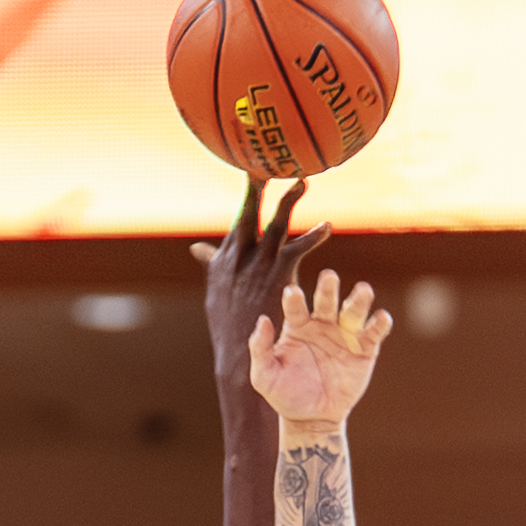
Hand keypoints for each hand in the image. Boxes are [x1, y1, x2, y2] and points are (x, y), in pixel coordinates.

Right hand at [193, 176, 329, 389]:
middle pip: (248, 215)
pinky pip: (298, 250)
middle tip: (268, 165)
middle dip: (257, 188)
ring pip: (274, 226)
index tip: (254, 172)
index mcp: (223, 263)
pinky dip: (313, 237)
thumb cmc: (229, 331)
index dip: (247, 198)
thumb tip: (198, 248)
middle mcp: (238, 260)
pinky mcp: (278, 278)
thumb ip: (213, 265)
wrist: (238, 359)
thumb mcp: (216, 294)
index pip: (237, 224)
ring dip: (289, 202)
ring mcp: (258, 268)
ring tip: (303, 182)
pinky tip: (326, 226)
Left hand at [249, 268, 391, 431]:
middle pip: (326, 300)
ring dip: (359, 299)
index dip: (294, 300)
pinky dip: (380, 323)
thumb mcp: (264, 376)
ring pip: (353, 310)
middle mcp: (322, 324)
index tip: (293, 293)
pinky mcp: (365, 350)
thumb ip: (260, 349)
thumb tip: (263, 320)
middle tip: (329, 277)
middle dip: (328, 288)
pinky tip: (381, 318)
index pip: (296, 307)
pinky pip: (374, 333)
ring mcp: (345, 335)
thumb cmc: (285, 395)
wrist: (312, 419)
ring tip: (363, 290)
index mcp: (297, 326)